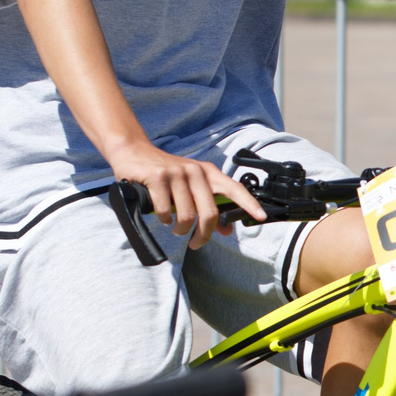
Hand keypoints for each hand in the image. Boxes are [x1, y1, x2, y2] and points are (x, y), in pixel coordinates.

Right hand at [113, 145, 266, 247]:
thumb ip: (209, 207)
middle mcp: (196, 171)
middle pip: (209, 213)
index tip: (261, 217)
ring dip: (180, 229)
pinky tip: (161, 216)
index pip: (234, 189)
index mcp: (208, 173)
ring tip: (175, 228)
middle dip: (203, 234)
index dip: (249, 204)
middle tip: (195, 243)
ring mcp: (177, 173)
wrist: (134, 153)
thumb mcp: (190, 187)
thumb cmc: (166, 174)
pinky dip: (162, 219)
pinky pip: (164, 210)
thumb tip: (227, 229)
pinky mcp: (158, 177)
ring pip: (186, 215)